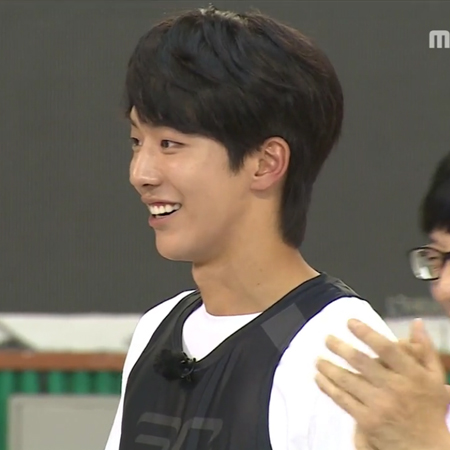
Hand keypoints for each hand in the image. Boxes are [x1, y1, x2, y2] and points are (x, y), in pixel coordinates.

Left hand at [315, 319, 449, 449]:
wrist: (426, 449)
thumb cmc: (429, 409)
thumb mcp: (434, 378)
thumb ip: (425, 349)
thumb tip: (417, 322)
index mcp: (412, 374)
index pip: (386, 348)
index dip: (367, 333)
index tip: (350, 322)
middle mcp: (394, 388)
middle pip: (361, 362)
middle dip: (340, 347)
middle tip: (327, 338)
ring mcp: (379, 405)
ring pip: (347, 380)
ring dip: (329, 367)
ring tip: (318, 358)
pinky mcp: (367, 421)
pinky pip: (342, 400)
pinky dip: (328, 387)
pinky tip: (319, 378)